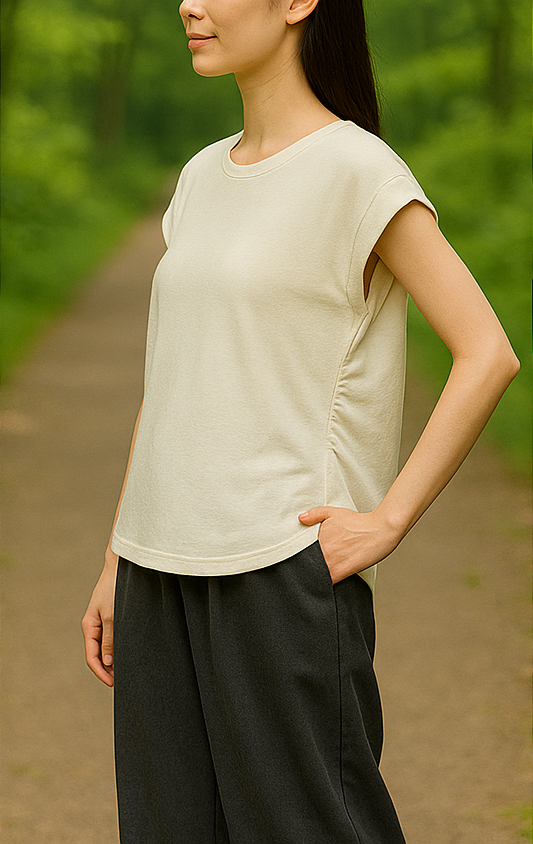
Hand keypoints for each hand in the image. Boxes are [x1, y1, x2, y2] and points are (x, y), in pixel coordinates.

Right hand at [81, 551, 117, 686]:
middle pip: (99, 655)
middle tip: (125, 682)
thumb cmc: (114, 587)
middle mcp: (94, 626)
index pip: (92, 658)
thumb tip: (107, 662)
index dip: (102, 673)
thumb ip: (110, 638)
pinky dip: (120, 648)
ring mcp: (104, 622)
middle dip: (109, 670)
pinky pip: (114, 638)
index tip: (114, 684)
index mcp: (89, 627)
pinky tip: (130, 653)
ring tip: (130, 671)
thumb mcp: (112, 615)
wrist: (121, 567)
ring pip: (107, 648)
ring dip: (116, 660)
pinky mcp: (113, 617)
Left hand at [298, 506, 400, 583]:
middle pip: (307, 566)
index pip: (300, 553)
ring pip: (316, 576)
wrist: (379, 530)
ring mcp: (331, 563)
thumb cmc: (358, 522)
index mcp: (317, 539)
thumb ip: (314, 514)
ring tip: (318, 576)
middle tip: (307, 570)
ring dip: (316, 576)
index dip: (300, 558)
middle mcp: (322, 552)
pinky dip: (326, 583)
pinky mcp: (342, 573)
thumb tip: (300, 518)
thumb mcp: (333, 512)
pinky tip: (328, 580)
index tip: (300, 560)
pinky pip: (328, 582)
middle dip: (306, 568)